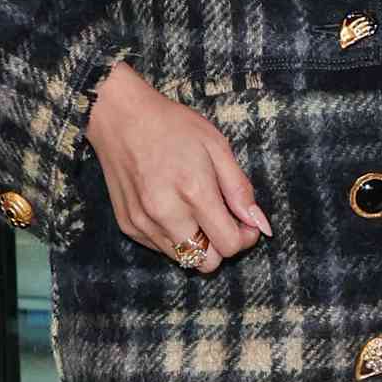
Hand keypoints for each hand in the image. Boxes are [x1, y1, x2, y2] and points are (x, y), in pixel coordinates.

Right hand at [84, 63, 270, 272]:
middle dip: (222, 246)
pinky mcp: (128, 226)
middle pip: (206, 263)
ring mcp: (144, 224)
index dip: (244, 237)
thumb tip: (260, 225)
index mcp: (194, 192)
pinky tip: (173, 207)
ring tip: (196, 210)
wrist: (121, 118)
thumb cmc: (174, 127)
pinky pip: (161, 248)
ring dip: (198, 243)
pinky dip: (174, 236)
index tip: (245, 221)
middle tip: (224, 219)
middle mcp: (166, 215)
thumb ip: (240, 189)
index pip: (228, 245)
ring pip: (183, 260)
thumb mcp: (217, 146)